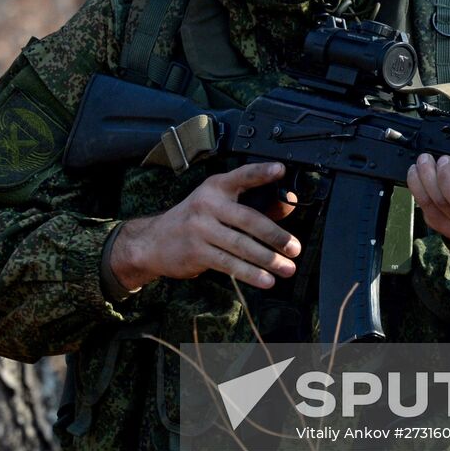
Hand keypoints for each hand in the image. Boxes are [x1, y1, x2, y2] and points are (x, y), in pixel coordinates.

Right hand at [111, 163, 300, 290]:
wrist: (154, 241)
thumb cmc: (195, 220)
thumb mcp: (218, 204)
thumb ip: (252, 203)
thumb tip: (287, 205)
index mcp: (216, 187)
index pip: (242, 176)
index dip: (261, 172)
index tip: (280, 170)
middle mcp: (207, 204)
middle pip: (248, 219)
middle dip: (275, 236)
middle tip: (295, 248)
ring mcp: (200, 229)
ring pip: (241, 245)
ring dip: (268, 260)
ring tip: (287, 269)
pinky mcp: (196, 252)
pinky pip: (229, 263)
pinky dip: (250, 273)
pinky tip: (266, 280)